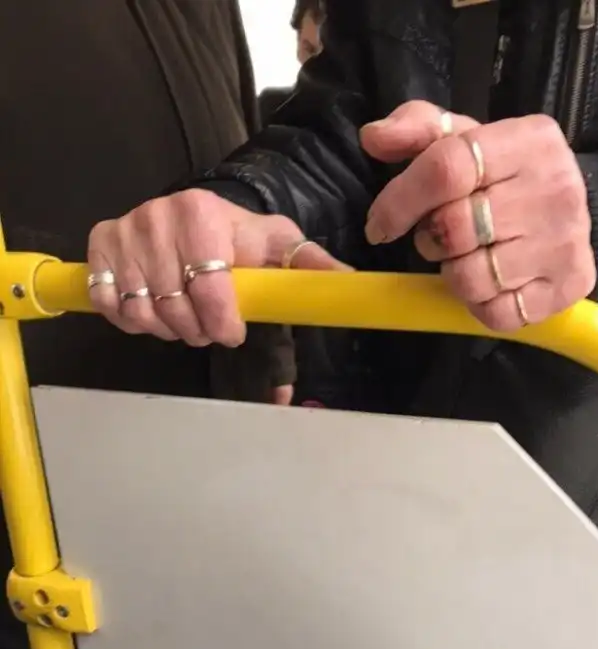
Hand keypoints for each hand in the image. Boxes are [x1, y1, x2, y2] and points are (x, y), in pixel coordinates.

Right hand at [87, 190, 345, 348]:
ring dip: (166, 329)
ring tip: (184, 317)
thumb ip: (308, 263)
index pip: (209, 290)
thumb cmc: (238, 237)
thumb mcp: (276, 244)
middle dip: (197, 330)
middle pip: (175, 308)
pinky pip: (109, 304)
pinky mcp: (99, 246)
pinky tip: (152, 308)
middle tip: (209, 325)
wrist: (196, 216)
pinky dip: (132, 320)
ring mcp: (124, 232)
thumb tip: (346, 281)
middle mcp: (156, 217)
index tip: (233, 332)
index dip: (222, 324)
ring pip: (142, 312)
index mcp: (201, 214)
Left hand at [361, 101, 595, 329]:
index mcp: (530, 140)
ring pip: (471, 277)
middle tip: (437, 237)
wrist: (573, 213)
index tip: (379, 224)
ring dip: (453, 274)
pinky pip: (496, 313)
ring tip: (466, 257)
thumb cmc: (505, 175)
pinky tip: (489, 284)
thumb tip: (373, 137)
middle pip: (455, 228)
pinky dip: (479, 305)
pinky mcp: (568, 286)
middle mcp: (557, 188)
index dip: (400, 201)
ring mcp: (565, 242)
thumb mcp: (465, 139)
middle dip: (430, 239)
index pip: (446, 169)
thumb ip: (417, 129)